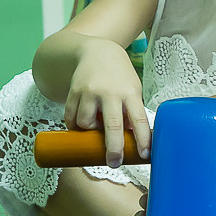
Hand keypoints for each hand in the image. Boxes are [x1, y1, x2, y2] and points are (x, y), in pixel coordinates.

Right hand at [64, 44, 150, 167]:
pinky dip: (74, 126)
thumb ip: (130, 112)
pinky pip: (71, 118)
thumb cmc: (119, 76)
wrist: (97, 52)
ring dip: (90, 131)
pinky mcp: (73, 92)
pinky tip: (80, 125)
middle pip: (112, 125)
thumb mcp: (132, 89)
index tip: (145, 154)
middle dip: (113, 148)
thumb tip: (129, 140)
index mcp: (130, 92)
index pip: (139, 119)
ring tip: (96, 125)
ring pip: (86, 124)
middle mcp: (110, 92)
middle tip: (115, 163)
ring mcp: (89, 92)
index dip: (143, 139)